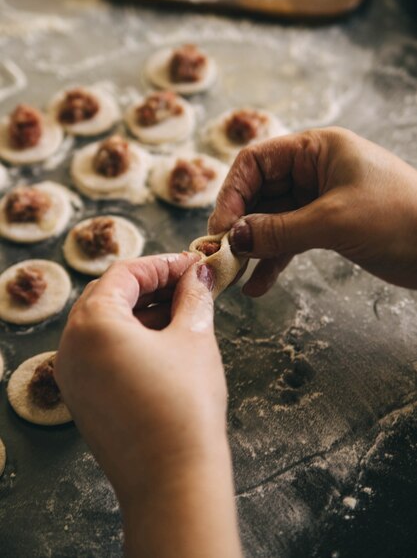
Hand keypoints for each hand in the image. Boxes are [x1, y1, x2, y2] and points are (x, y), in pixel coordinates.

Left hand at [55, 253, 241, 557]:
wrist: (172, 480)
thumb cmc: (184, 406)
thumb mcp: (193, 337)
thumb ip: (194, 296)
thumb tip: (199, 275)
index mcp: (92, 323)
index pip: (125, 274)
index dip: (164, 264)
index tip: (194, 265)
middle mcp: (70, 346)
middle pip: (109, 295)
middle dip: (152, 286)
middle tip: (190, 284)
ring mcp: (72, 374)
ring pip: (105, 324)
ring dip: (142, 311)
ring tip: (183, 311)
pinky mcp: (82, 398)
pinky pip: (101, 352)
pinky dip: (130, 338)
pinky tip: (164, 341)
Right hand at [209, 127, 416, 295]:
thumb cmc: (402, 219)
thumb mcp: (335, 221)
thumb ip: (279, 230)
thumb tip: (233, 238)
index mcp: (316, 150)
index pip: (256, 162)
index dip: (232, 193)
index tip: (220, 228)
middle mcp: (313, 170)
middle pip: (259, 192)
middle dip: (239, 224)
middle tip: (221, 256)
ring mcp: (319, 200)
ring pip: (271, 221)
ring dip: (253, 248)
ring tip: (234, 275)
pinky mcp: (327, 228)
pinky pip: (289, 241)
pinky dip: (273, 261)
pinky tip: (258, 286)